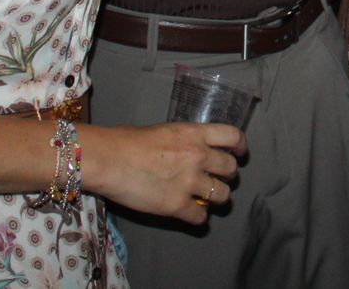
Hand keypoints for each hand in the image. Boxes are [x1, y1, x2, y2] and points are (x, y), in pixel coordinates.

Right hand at [83, 122, 243, 225]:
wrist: (108, 159)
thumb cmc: (125, 141)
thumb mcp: (162, 130)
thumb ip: (182, 140)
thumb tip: (184, 149)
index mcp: (194, 134)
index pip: (233, 136)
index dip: (240, 146)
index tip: (240, 153)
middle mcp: (198, 156)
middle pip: (231, 169)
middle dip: (227, 175)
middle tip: (217, 179)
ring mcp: (190, 182)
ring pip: (222, 195)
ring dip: (216, 198)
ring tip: (206, 198)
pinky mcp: (177, 205)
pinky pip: (200, 218)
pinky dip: (198, 219)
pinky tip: (190, 215)